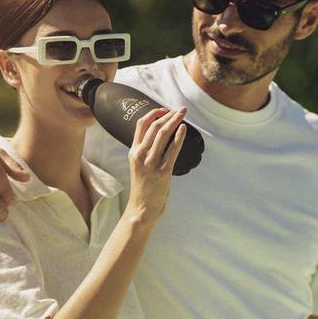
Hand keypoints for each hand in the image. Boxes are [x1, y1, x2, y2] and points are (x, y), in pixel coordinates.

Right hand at [125, 108, 186, 225]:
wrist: (141, 208)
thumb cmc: (143, 187)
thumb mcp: (139, 165)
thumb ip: (145, 152)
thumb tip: (160, 138)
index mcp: (133, 151)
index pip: (141, 124)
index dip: (154, 113)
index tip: (165, 110)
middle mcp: (140, 154)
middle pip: (154, 126)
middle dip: (169, 114)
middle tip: (181, 110)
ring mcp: (151, 163)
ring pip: (163, 134)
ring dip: (175, 121)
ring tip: (183, 114)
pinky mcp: (162, 172)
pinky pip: (172, 150)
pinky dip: (179, 137)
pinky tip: (184, 129)